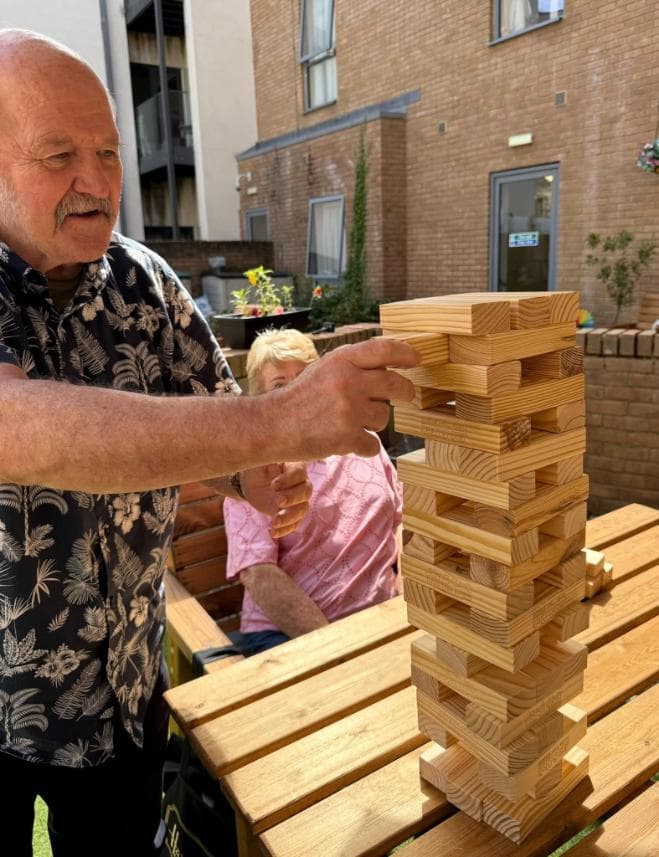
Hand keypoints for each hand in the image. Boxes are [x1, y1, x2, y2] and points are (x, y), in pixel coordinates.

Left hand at [239, 461, 311, 537]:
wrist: (251, 482)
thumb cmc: (256, 467)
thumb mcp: (258, 460)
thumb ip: (266, 458)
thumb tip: (271, 459)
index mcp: (294, 466)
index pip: (299, 472)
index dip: (289, 480)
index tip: (273, 485)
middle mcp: (301, 483)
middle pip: (306, 491)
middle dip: (293, 498)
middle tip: (278, 502)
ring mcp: (298, 500)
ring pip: (302, 509)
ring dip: (290, 517)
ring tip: (274, 522)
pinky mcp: (292, 513)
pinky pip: (295, 523)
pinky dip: (286, 529)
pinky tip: (273, 532)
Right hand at [278, 337, 418, 458]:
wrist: (273, 425)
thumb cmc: (300, 398)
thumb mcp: (324, 369)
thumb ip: (353, 364)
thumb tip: (389, 361)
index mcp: (341, 360)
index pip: (385, 349)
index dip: (405, 353)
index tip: (416, 359)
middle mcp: (348, 382)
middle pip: (395, 385)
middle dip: (405, 391)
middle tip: (405, 394)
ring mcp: (349, 410)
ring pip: (384, 417)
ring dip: (373, 422)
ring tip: (349, 421)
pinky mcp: (347, 437)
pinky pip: (373, 444)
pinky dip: (363, 446)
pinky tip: (346, 440)